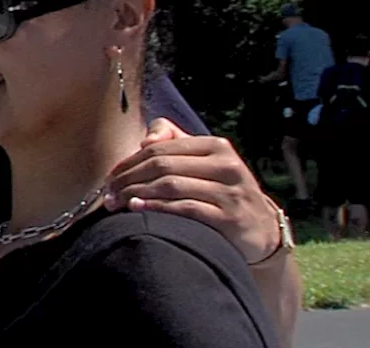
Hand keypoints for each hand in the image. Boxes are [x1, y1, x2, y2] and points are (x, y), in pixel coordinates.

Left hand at [103, 118, 280, 263]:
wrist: (262, 229)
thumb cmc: (221, 191)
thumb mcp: (204, 162)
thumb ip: (174, 142)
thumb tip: (145, 140)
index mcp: (216, 146)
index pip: (160, 148)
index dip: (129, 162)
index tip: (109, 177)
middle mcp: (226, 165)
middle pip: (162, 165)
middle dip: (128, 179)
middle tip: (107, 194)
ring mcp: (230, 192)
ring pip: (170, 186)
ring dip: (136, 193)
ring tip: (116, 203)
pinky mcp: (230, 218)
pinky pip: (185, 208)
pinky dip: (157, 207)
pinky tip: (137, 208)